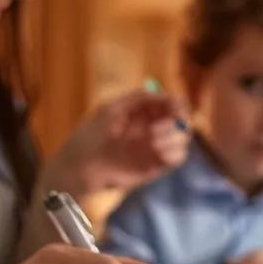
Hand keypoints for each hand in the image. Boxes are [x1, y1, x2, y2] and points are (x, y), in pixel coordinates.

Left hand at [43, 90, 188, 195]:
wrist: (80, 169)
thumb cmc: (91, 137)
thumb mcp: (111, 110)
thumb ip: (138, 98)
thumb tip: (165, 94)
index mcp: (143, 111)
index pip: (171, 103)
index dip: (177, 103)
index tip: (177, 107)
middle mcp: (153, 128)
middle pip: (181, 120)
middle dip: (176, 121)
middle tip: (156, 129)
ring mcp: (156, 147)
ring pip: (182, 139)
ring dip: (172, 138)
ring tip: (153, 142)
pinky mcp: (157, 166)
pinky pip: (177, 158)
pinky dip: (174, 153)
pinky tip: (158, 152)